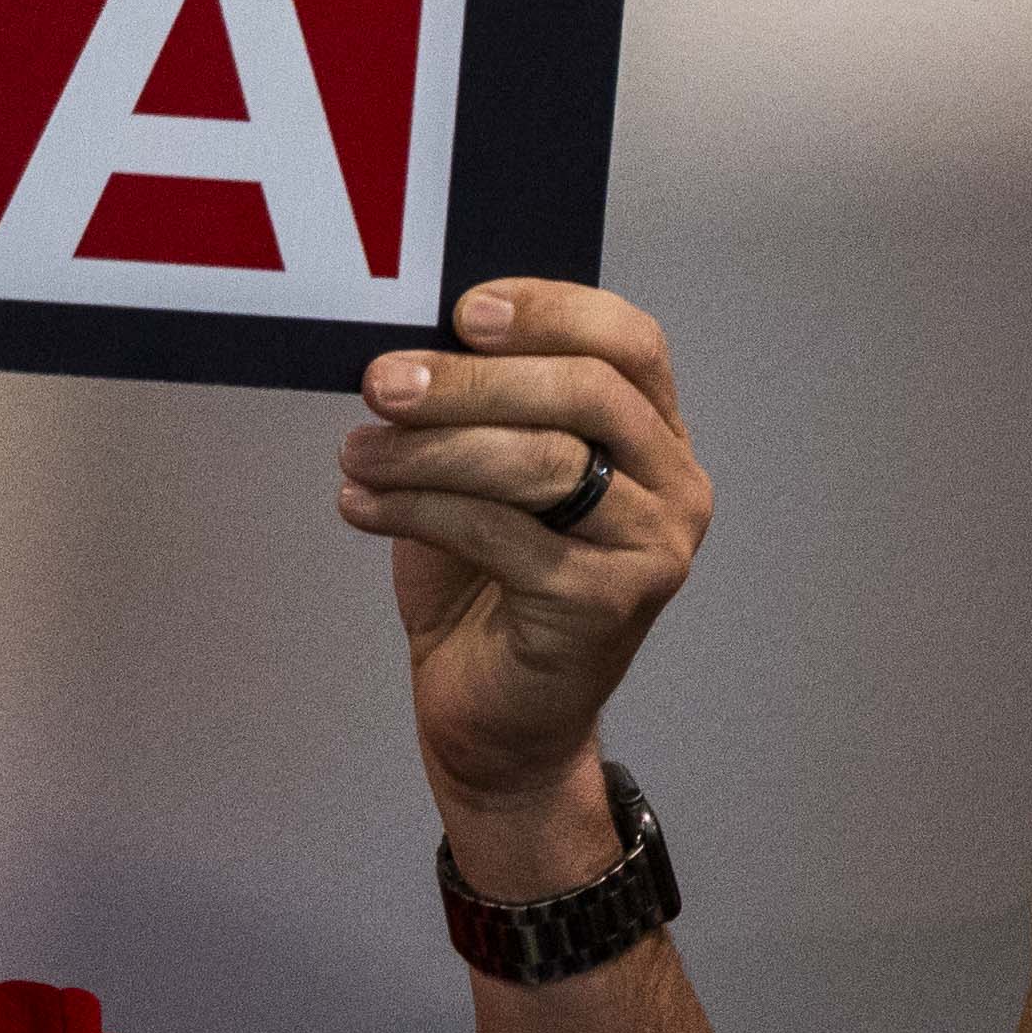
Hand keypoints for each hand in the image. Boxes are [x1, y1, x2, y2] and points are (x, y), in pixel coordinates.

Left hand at [345, 280, 709, 870]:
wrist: (497, 723)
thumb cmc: (489, 590)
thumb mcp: (490, 478)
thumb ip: (483, 413)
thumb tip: (411, 343)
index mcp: (656, 436)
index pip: (630, 343)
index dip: (552, 310)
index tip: (463, 309)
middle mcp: (674, 487)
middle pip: (587, 393)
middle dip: (473, 380)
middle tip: (384, 380)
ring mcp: (651, 549)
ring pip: (543, 462)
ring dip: (431, 447)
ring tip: (357, 451)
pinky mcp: (605, 607)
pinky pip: (504, 535)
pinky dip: (420, 510)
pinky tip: (361, 502)